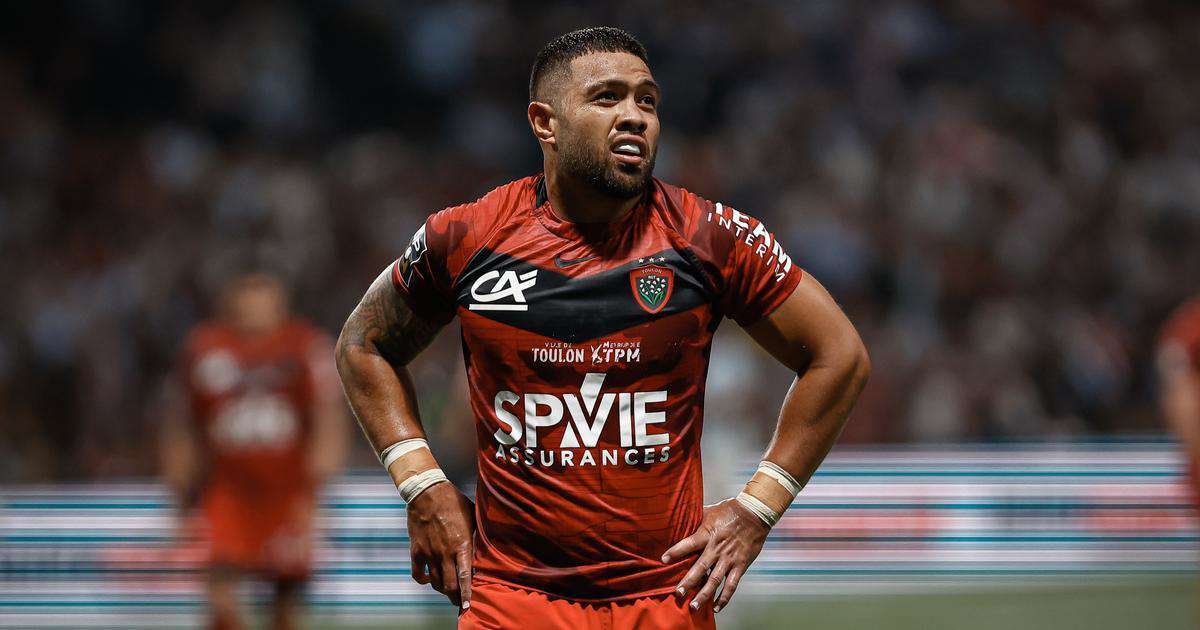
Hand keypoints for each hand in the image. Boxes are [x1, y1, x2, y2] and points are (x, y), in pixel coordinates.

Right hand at [406, 482, 475, 607]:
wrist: (427, 492)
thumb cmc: (454, 502)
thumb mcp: (472, 518)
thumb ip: (477, 536)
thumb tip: (488, 548)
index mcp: (461, 545)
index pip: (464, 577)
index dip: (467, 594)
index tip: (469, 606)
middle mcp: (445, 553)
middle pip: (449, 586)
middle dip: (456, 598)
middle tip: (460, 603)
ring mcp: (429, 553)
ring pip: (435, 583)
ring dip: (442, 590)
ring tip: (448, 591)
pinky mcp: (417, 550)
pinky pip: (418, 574)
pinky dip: (424, 581)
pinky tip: (429, 579)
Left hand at [661, 497, 768, 612]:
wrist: (754, 515)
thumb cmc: (730, 511)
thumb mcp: (710, 511)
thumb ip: (695, 518)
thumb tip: (678, 515)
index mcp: (708, 534)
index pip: (689, 543)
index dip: (676, 551)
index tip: (664, 560)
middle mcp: (717, 548)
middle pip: (701, 567)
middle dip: (689, 581)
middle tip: (678, 593)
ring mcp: (729, 559)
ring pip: (715, 580)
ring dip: (704, 595)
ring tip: (694, 606)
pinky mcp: (740, 566)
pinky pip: (731, 585)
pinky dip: (724, 598)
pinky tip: (716, 607)